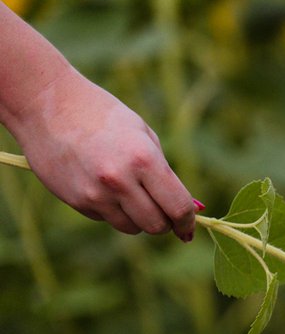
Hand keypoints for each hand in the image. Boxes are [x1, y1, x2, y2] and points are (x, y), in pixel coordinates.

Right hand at [14, 69, 196, 239]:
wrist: (47, 105)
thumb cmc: (103, 116)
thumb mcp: (143, 135)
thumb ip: (164, 172)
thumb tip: (187, 207)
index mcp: (144, 160)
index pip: (178, 207)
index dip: (187, 223)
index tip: (188, 229)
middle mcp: (120, 181)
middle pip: (156, 225)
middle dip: (165, 224)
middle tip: (165, 215)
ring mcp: (95, 194)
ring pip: (131, 228)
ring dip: (139, 220)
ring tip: (134, 197)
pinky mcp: (76, 200)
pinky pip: (106, 219)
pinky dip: (113, 211)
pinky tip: (104, 187)